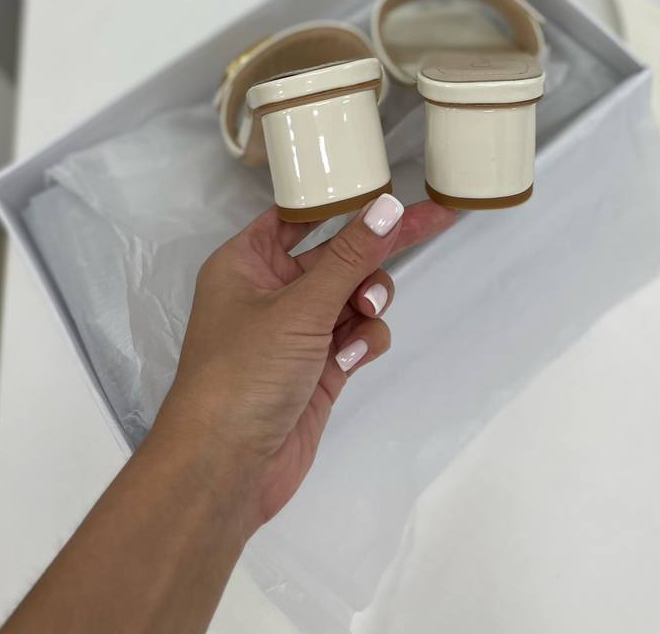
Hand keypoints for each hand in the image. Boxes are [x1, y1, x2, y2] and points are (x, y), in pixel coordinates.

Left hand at [153, 196, 454, 538]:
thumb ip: (350, 257)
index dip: (342, 202)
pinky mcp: (319, 369)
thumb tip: (390, 207)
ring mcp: (296, 332)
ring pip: (353, 296)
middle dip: (375, 251)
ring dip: (368, 302)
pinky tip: (350, 360)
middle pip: (337, 255)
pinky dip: (362, 343)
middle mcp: (270, 291)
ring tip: (366, 314)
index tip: (388, 189)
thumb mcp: (300, 307)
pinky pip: (357, 337)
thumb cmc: (244, 374)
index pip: (299, 216)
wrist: (224, 470)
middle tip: (434, 221)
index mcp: (246, 262)